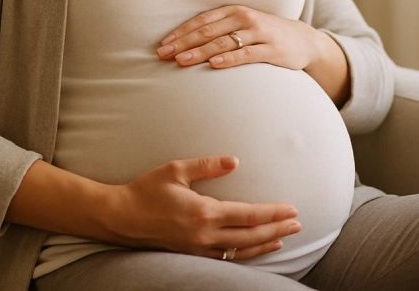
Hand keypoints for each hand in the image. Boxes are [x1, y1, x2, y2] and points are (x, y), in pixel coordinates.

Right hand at [100, 155, 302, 259]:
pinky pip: (226, 258)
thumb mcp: (175, 170)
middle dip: (277, 230)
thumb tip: (235, 161)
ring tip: (284, 238)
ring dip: (265, 244)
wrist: (120, 218)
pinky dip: (246, 254)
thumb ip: (207, 165)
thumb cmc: (146, 190)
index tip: (292, 210)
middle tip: (298, 224)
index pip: (248, 215)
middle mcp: (205, 235)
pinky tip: (256, 249)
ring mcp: (199, 248)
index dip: (273, 213)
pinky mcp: (192, 254)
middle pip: (251, 236)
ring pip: (241, 251)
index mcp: (204, 212)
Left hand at [155, 5, 319, 70]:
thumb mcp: (243, 25)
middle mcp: (245, 18)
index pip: (202, 21)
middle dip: (183, 43)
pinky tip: (214, 64)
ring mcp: (259, 33)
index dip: (181, 32)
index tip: (163, 45)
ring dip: (200, 52)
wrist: (303, 40)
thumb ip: (220, 30)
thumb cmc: (264, 34)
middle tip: (164, 54)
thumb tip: (185, 43)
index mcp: (234, 11)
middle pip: (208, 31)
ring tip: (181, 61)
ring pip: (223, 42)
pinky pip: (246, 54)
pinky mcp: (271, 49)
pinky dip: (229, 59)